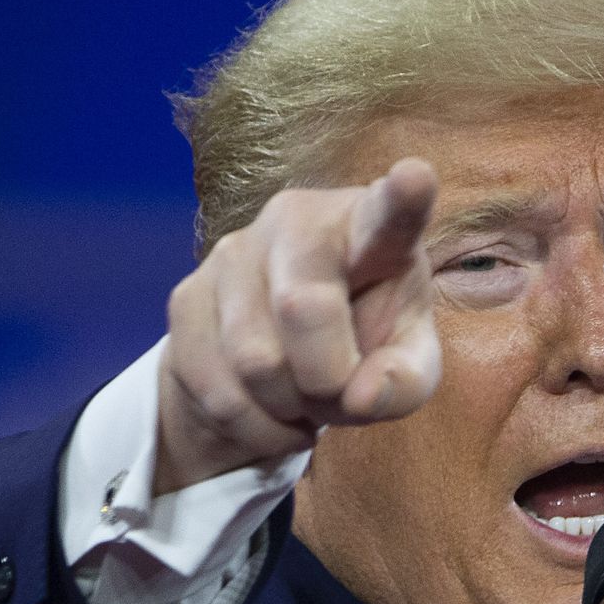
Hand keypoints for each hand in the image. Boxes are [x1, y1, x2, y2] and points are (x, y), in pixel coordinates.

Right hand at [155, 158, 441, 493]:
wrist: (280, 362)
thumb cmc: (364, 347)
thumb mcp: (405, 368)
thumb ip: (404, 381)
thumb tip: (361, 396)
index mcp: (370, 228)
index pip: (388, 213)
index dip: (403, 198)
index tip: (416, 178)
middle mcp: (296, 219)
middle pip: (303, 309)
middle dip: (326, 378)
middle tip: (338, 390)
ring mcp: (233, 251)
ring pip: (255, 362)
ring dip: (288, 407)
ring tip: (302, 398)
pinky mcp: (187, 296)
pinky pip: (219, 391)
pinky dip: (254, 425)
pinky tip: (267, 409)